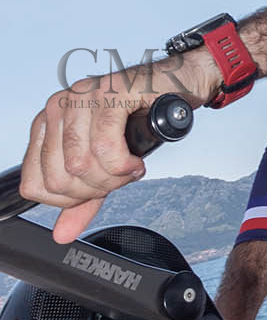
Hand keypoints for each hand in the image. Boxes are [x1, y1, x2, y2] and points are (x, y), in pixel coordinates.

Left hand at [20, 49, 218, 244]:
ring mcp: (82, 97)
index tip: (96, 190)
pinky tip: (135, 160)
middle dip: (96, 188)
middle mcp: (58, 107)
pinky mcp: (109, 93)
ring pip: (80, 163)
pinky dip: (124, 164)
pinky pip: (106, 146)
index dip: (68, 199)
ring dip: (113, 177)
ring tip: (129, 167)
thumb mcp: (105, 166)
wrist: (177, 86)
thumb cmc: (140, 118)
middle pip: (60, 177)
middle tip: (119, 178)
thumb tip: (63, 233)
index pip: (35, 183)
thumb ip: (83, 198)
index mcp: (48, 124)